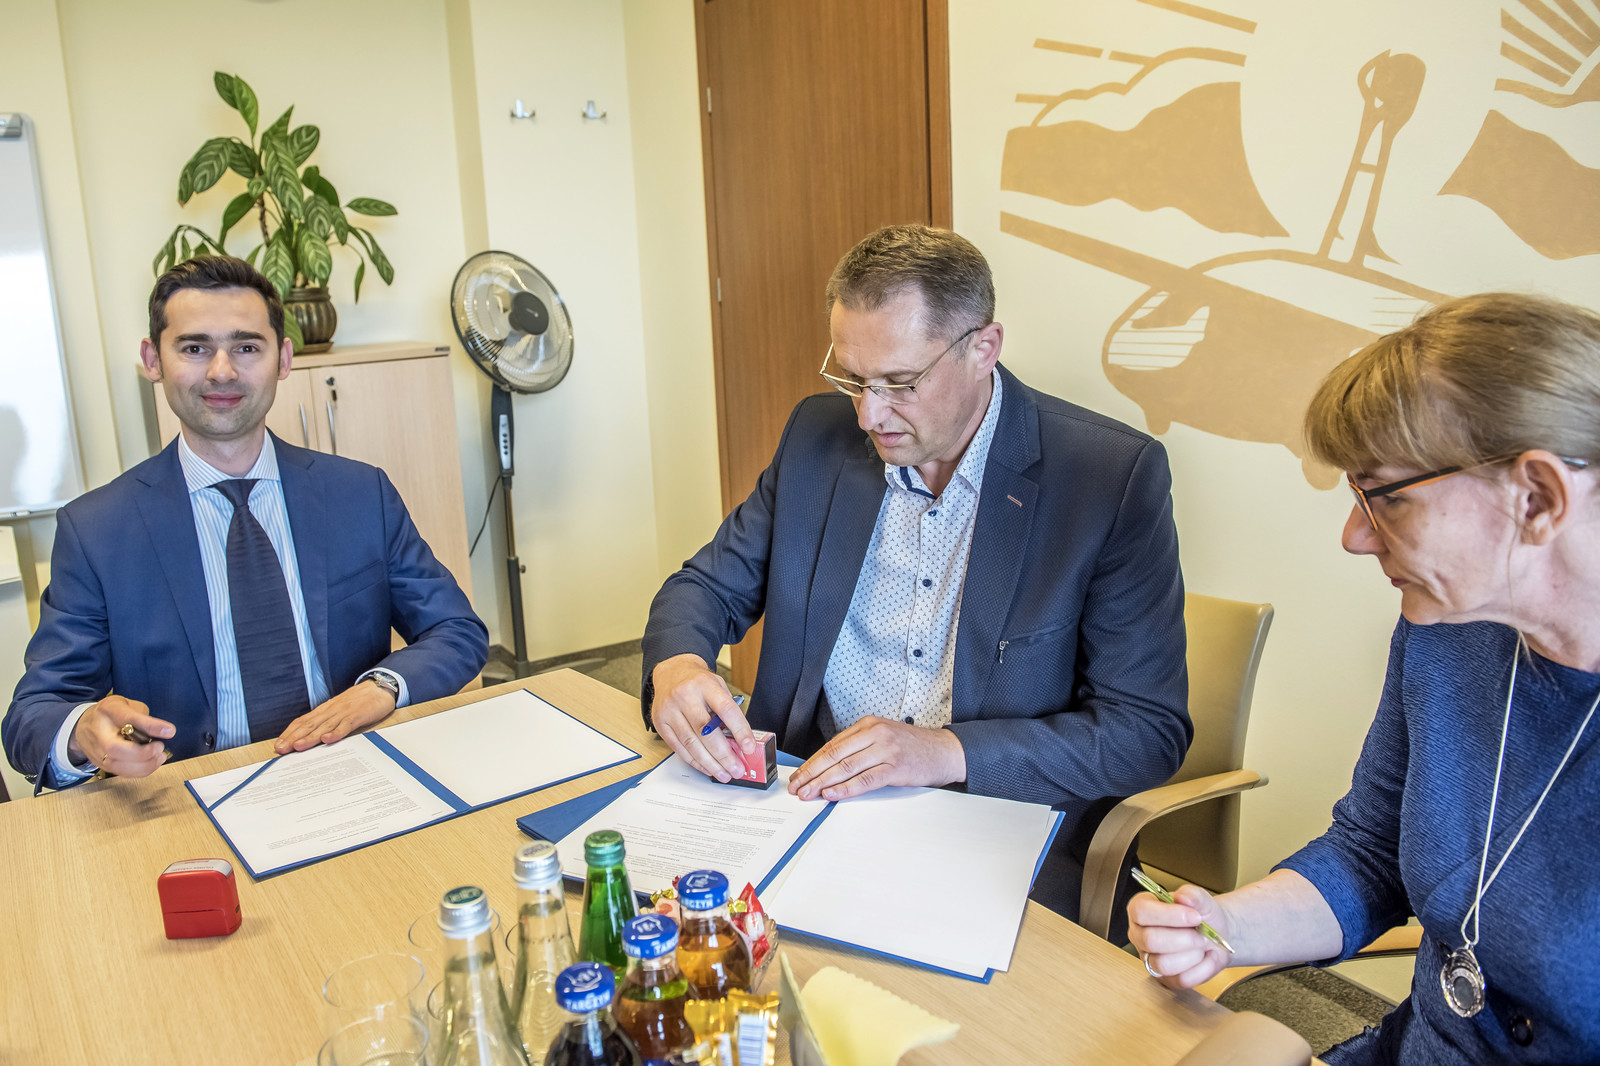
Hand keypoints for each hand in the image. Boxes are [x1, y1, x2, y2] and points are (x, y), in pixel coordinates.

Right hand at [70, 696, 174, 777]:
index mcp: (108, 711)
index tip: (169, 731)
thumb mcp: (127, 704)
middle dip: (142, 753)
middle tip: (159, 747)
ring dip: (144, 765)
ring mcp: (97, 751)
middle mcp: (99, 732)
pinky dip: (140, 771)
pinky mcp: (101, 764)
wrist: (83, 725)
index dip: (150, 726)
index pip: (128, 718)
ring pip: (117, 765)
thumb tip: (162, 731)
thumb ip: (142, 716)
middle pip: (115, 748)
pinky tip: (152, 763)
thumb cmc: (109, 714)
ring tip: (160, 757)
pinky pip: (121, 772)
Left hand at [273, 679, 396, 753]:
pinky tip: (328, 740)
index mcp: (325, 710)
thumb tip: (311, 737)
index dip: (289, 733)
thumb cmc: (358, 702)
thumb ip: (326, 722)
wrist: (379, 688)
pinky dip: (336, 733)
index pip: (302, 721)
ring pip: (324, 726)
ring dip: (310, 737)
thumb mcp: (339, 710)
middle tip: (281, 749)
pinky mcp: (357, 715)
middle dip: (293, 738)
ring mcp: (343, 713)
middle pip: (309, 725)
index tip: (278, 745)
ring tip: (297, 747)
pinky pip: (345, 726)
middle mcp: (330, 711)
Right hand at [648, 653, 753, 781]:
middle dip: (723, 755)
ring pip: (691, 743)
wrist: (671, 672)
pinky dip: (694, 761)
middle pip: (705, 731)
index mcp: (704, 684)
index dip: (739, 731)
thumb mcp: (718, 687)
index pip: (725, 709)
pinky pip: (678, 748)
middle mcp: (685, 696)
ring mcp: (669, 710)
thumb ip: (728, 711)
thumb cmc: (698, 682)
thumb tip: (740, 743)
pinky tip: (706, 767)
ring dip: (709, 763)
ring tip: (723, 774)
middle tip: (736, 769)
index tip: (749, 748)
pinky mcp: (660, 722)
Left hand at [788, 716, 964, 800]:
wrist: (944, 751)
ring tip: (809, 794)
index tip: (799, 776)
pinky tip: (832, 795)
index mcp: (867, 725)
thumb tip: (828, 767)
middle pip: (834, 756)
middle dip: (812, 774)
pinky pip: (865, 779)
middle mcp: (874, 733)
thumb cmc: (911, 747)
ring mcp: (885, 749)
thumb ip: (858, 747)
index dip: (812, 762)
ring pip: (846, 768)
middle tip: (797, 788)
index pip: (832, 745)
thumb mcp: (882, 737)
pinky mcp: (895, 767)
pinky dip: (846, 789)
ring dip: (823, 783)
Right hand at [1127, 883, 1234, 988]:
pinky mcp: (1165, 979)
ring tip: (1202, 945)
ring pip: (1163, 964)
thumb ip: (1192, 894)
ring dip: (1192, 954)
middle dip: (1184, 938)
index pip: (1141, 912)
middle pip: (1150, 940)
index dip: (1168, 915)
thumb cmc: (1202, 914)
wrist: (1216, 933)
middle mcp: (1139, 935)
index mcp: (1140, 910)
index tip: (1194, 916)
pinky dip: (1201, 968)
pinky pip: (1181, 979)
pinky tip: (1204, 957)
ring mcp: (1150, 959)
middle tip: (1201, 934)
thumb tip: (1183, 897)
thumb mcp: (1200, 899)